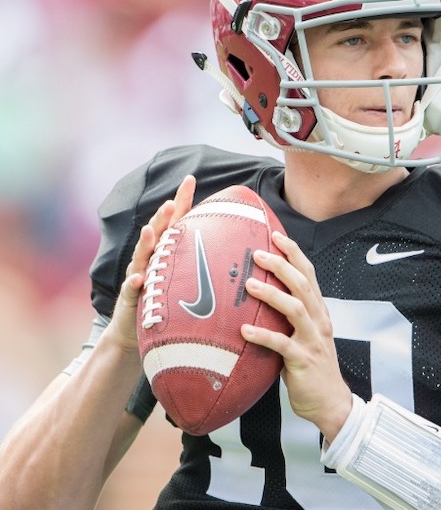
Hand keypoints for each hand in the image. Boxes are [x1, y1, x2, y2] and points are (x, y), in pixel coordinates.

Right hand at [102, 175, 196, 354]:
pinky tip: (138, 278)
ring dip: (145, 243)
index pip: (175, 221)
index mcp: (167, 251)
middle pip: (157, 233)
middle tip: (171, 202)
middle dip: (162, 217)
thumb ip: (205, 260)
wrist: (135, 330)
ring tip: (150, 230)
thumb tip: (239, 246)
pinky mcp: (131, 298)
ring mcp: (139, 276)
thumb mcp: (187, 277)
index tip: (190, 179)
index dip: (181, 200)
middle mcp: (150, 259)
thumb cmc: (166, 301)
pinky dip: (134, 283)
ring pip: (142, 257)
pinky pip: (132, 290)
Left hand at [242, 231, 353, 442]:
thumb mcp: (305, 336)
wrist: (331, 402)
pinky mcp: (303, 360)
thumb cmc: (312, 369)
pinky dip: (263, 336)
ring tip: (249, 285)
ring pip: (295, 309)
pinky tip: (244, 330)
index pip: (308, 275)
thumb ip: (289, 319)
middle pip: (303, 285)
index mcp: (319, 312)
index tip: (275, 235)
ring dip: (271, 295)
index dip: (294, 254)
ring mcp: (313, 340)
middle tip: (257, 254)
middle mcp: (319, 321)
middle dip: (281, 266)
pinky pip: (282, 344)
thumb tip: (260, 300)